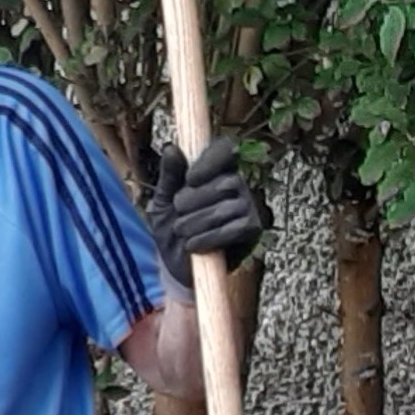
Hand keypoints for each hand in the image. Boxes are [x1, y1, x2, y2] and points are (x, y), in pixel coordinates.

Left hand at [152, 134, 262, 286]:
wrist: (177, 266)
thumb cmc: (172, 228)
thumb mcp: (162, 201)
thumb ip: (168, 176)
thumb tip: (172, 148)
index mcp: (216, 170)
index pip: (225, 149)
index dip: (211, 160)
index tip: (190, 179)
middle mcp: (237, 184)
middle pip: (226, 181)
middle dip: (195, 199)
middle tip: (178, 212)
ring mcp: (248, 206)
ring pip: (226, 207)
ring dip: (197, 221)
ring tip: (182, 231)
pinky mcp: (252, 229)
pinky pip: (234, 230)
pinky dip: (208, 238)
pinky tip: (193, 245)